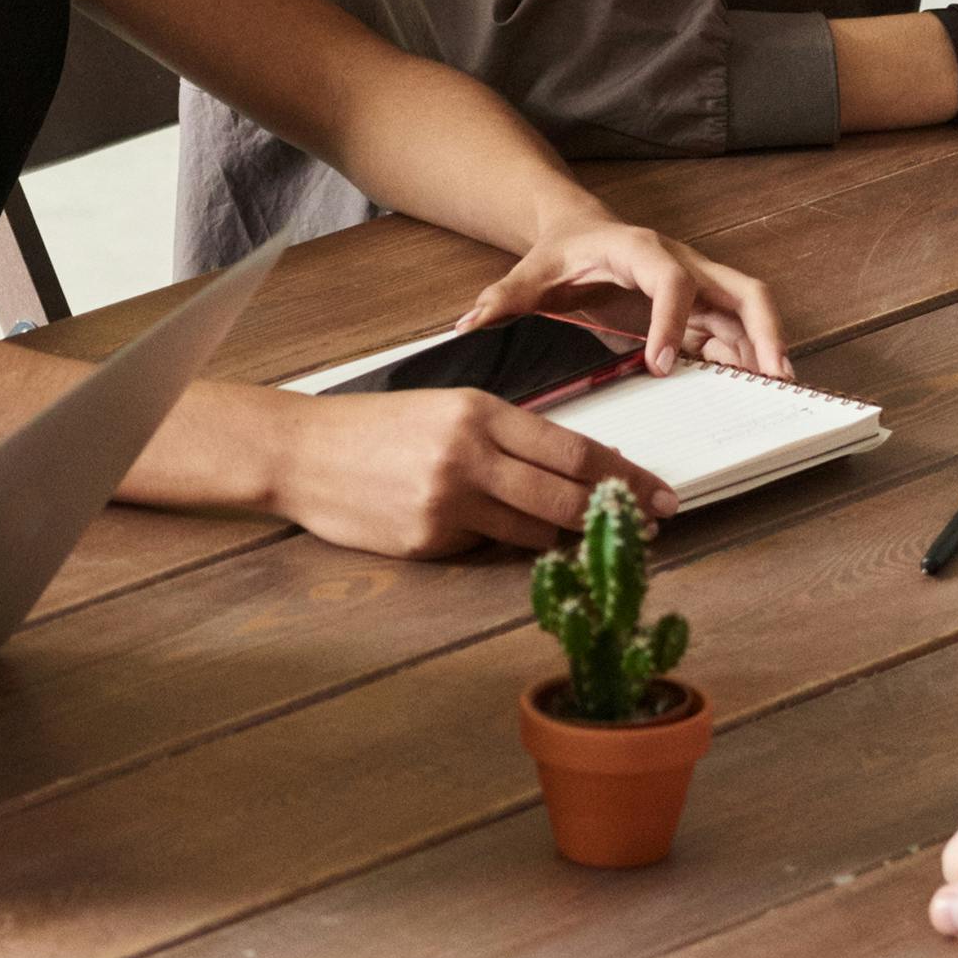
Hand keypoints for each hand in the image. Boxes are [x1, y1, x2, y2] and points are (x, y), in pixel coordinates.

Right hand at [264, 381, 667, 567]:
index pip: (572, 449)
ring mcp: (448, 502)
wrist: (300, 451)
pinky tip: (481, 527)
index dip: (623, 476)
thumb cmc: (374, 428)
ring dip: (557, 535)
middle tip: (649, 526)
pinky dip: (495, 542)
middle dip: (613, 514)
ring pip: (533, 532)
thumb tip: (574, 466)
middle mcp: (468, 455)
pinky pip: (484, 548)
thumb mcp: (446, 410)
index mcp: (479, 412)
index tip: (657, 493)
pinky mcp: (429, 540)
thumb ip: (507, 436)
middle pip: (565, 496)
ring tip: (572, 533)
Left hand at [474, 212, 789, 380]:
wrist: (576, 233)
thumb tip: (467, 325)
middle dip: (761, 328)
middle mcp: (681, 264)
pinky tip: (749, 387)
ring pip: (746, 312)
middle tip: (773, 373)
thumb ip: (503, 298)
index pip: (671, 281)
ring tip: (778, 389)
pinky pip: (731, 334)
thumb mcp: (530, 272)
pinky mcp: (698, 311)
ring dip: (764, 348)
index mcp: (640, 250)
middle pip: (741, 288)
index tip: (659, 365)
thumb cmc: (560, 252)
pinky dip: (744, 358)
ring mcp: (696, 288)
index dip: (670, 321)